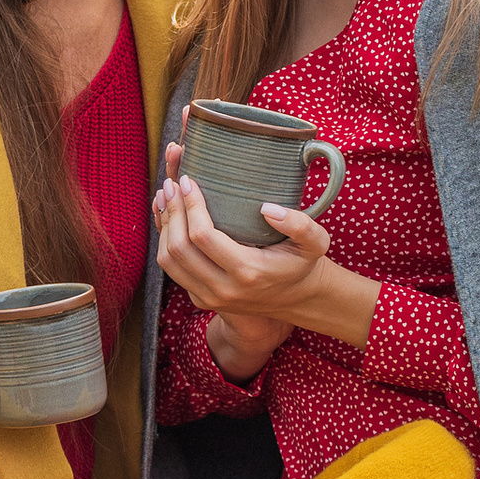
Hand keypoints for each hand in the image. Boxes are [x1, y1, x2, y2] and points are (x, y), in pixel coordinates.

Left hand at [153, 150, 374, 371]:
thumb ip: (300, 224)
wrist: (296, 298)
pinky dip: (164, 240)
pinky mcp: (200, 298)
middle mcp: (223, 289)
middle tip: (172, 183)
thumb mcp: (315, 242)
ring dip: (164, 225)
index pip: (203, 236)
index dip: (190, 205)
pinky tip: (169, 216)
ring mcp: (208, 297)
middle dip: (172, 211)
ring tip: (167, 196)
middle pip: (178, 248)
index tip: (189, 180)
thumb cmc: (302, 263)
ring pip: (168, 261)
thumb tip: (267, 208)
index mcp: (248, 272)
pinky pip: (171, 269)